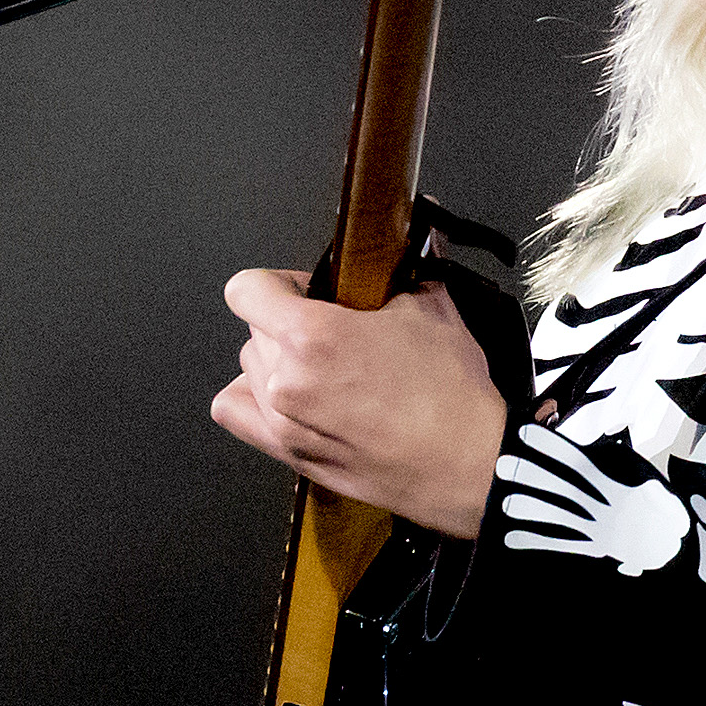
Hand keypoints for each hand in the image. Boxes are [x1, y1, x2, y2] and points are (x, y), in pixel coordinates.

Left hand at [210, 269, 506, 537]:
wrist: (469, 465)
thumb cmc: (453, 398)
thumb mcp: (432, 311)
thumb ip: (403, 271)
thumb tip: (410, 241)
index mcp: (312, 337)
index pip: (246, 289)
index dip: (276, 283)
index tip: (304, 291)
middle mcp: (286, 381)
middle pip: (254, 330)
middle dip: (287, 324)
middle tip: (332, 332)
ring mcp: (283, 424)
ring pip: (251, 370)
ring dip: (277, 362)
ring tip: (324, 370)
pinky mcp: (291, 455)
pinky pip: (236, 415)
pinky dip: (252, 400)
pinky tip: (285, 397)